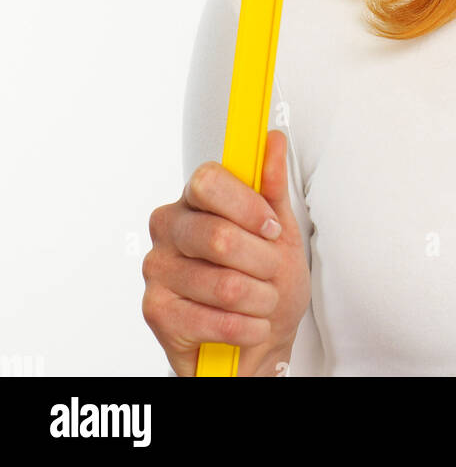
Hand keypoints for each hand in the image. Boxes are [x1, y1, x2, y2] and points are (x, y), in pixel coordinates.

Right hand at [142, 129, 311, 375]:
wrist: (261, 337)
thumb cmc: (266, 277)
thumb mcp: (279, 229)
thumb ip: (271, 185)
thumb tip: (272, 139)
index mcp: (193, 199)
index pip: (208, 181)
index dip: (246, 206)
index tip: (271, 228)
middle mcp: (167, 228)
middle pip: (218, 236)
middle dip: (262, 261)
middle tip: (272, 271)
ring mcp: (156, 270)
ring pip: (223, 284)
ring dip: (260, 299)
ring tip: (263, 302)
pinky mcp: (156, 312)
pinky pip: (216, 320)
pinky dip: (247, 327)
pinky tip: (251, 326)